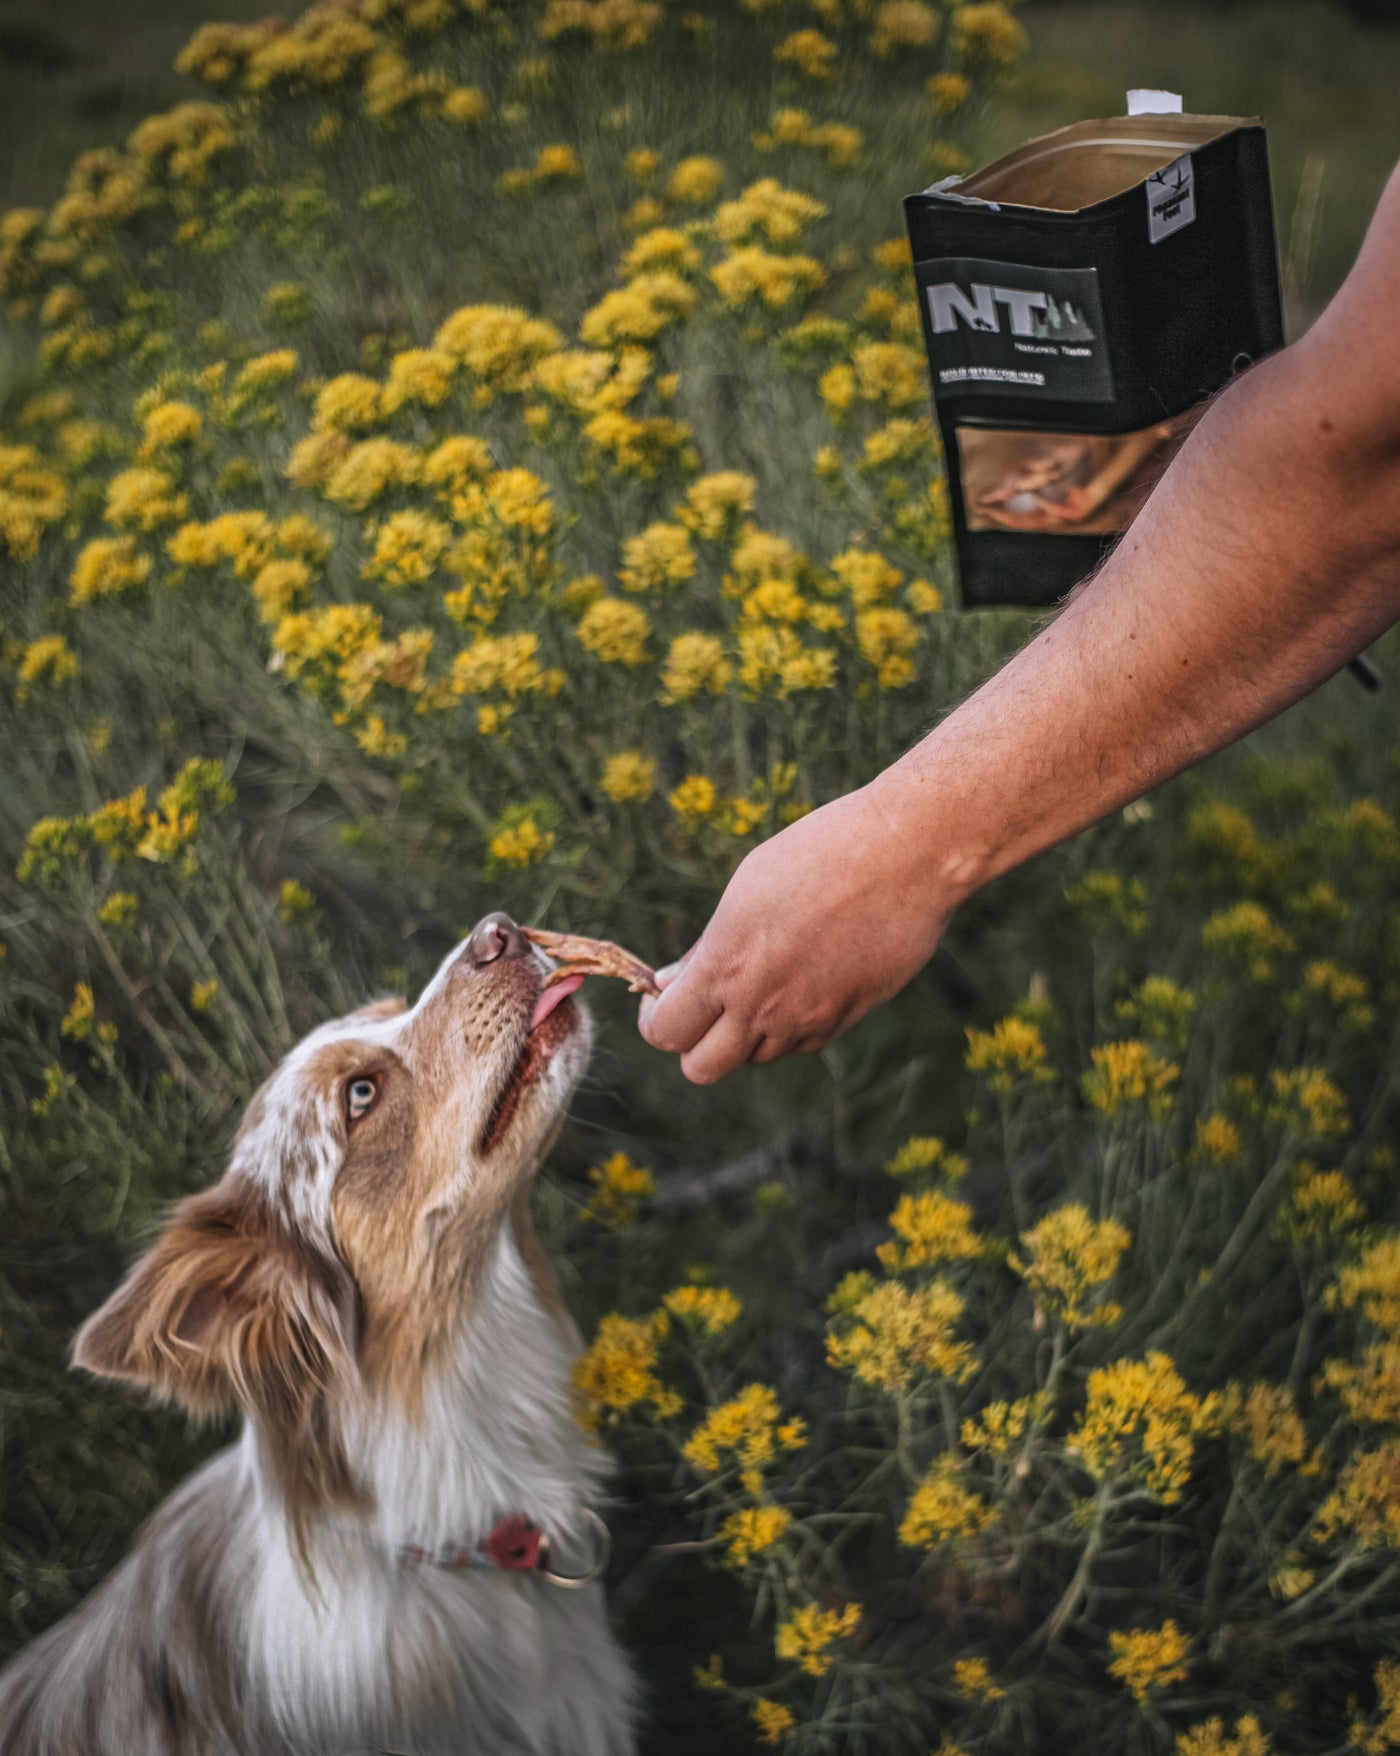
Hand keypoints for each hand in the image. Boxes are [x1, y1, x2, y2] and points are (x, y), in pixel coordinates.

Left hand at [637, 780, 951, 1083]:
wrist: (906, 856)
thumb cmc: (820, 853)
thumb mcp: (745, 891)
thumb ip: (708, 948)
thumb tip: (673, 982)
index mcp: (726, 965)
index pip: (665, 1033)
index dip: (656, 1019)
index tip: (664, 997)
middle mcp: (761, 1005)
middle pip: (701, 1069)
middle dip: (695, 1042)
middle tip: (704, 1005)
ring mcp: (806, 1019)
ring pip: (756, 1057)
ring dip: (746, 1033)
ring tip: (763, 979)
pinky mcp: (846, 1020)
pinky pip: (801, 1044)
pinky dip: (790, 1027)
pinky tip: (801, 981)